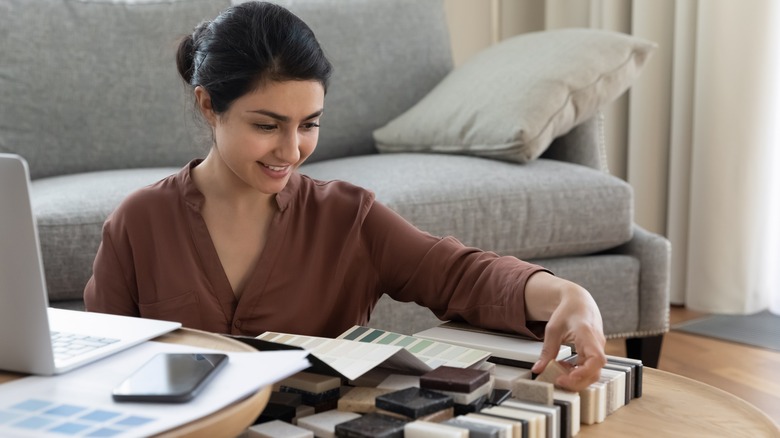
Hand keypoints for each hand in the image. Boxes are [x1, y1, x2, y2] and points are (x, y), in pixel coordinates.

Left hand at [526, 273, 606, 391]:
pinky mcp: (594, 353)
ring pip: (593, 373)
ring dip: (576, 378)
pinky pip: (589, 368)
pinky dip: (577, 372)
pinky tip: (564, 367)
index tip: (570, 377)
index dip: (585, 372)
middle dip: (577, 381)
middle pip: (595, 372)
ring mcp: (597, 350)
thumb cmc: (568, 312)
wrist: (579, 303)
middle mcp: (597, 344)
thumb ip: (547, 351)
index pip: (596, 359)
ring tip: (559, 373)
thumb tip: (538, 369)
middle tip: (558, 381)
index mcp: (587, 334)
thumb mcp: (553, 330)